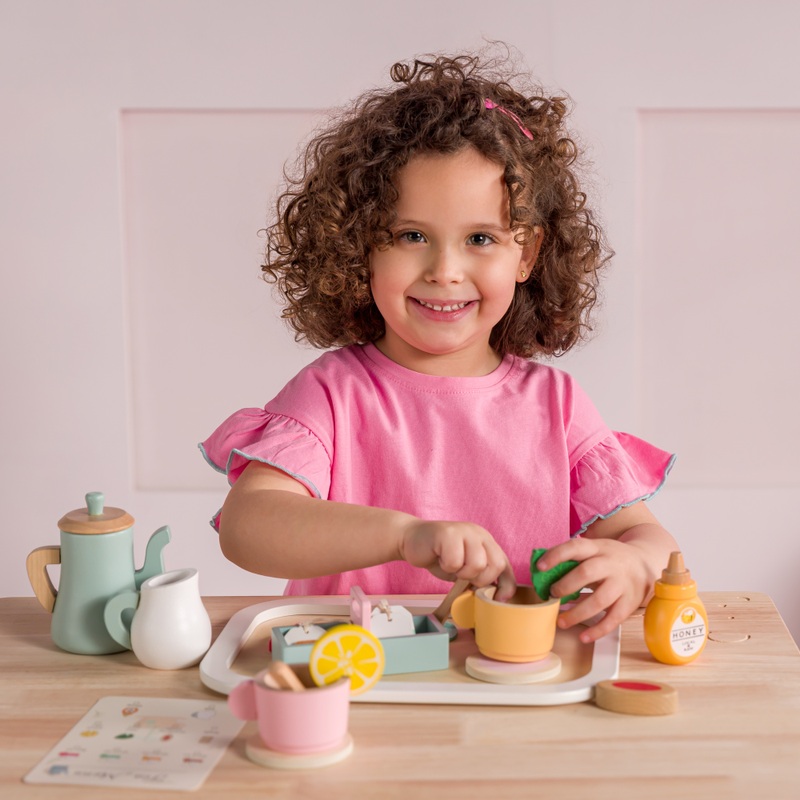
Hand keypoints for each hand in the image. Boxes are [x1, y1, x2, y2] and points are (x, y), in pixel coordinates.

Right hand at [399, 520, 515, 599]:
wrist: (410, 539)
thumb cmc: (439, 556)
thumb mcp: (464, 568)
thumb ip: (480, 576)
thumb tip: (497, 598)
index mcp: (486, 541)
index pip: (505, 565)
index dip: (505, 586)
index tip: (497, 600)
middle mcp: (479, 534)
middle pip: (495, 565)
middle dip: (479, 580)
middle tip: (462, 576)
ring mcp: (464, 531)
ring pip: (477, 563)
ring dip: (461, 573)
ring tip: (450, 565)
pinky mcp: (448, 533)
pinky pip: (455, 561)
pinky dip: (446, 566)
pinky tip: (440, 558)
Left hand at [536, 537, 653, 642]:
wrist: (644, 563)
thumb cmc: (608, 558)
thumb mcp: (593, 550)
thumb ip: (571, 559)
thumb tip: (541, 570)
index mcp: (597, 548)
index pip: (575, 547)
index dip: (556, 556)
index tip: (539, 567)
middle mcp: (611, 564)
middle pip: (587, 572)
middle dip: (566, 585)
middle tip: (553, 594)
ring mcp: (622, 584)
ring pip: (600, 600)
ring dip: (578, 613)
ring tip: (560, 621)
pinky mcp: (630, 603)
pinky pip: (614, 619)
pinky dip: (598, 630)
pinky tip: (583, 637)